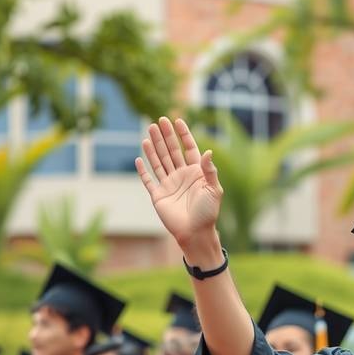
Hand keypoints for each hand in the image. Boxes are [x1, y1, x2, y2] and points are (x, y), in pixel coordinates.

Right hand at [134, 118, 222, 250]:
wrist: (196, 233)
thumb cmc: (208, 213)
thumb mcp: (214, 190)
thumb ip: (210, 171)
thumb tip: (208, 152)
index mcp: (196, 173)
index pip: (189, 149)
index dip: (183, 135)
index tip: (177, 120)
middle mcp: (181, 175)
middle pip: (171, 151)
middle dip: (165, 136)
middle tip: (158, 121)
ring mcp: (169, 184)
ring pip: (159, 161)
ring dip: (153, 147)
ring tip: (148, 132)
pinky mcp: (158, 195)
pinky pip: (148, 180)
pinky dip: (143, 170)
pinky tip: (139, 158)